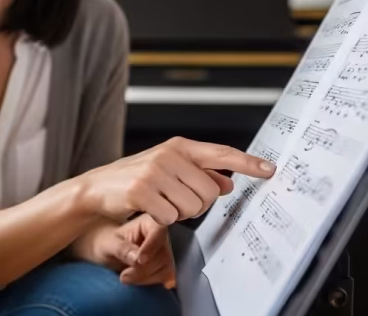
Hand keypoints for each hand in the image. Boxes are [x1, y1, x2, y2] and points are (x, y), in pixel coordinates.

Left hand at [70, 215, 176, 287]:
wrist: (108, 251)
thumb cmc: (106, 242)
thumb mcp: (109, 244)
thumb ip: (122, 249)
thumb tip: (138, 259)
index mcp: (148, 221)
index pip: (158, 231)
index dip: (151, 246)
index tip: (140, 261)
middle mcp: (161, 233)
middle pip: (162, 254)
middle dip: (143, 269)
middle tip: (123, 276)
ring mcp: (165, 249)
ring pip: (165, 268)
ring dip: (145, 277)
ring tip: (125, 276)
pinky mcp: (166, 263)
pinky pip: (165, 275)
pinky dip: (149, 281)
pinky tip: (136, 279)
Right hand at [75, 137, 275, 224]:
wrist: (97, 188)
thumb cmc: (136, 179)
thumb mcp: (168, 171)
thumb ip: (198, 175)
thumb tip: (227, 184)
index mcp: (179, 147)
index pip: (221, 153)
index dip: (247, 163)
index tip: (270, 170)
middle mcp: (169, 155)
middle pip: (210, 192)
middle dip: (198, 205)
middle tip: (177, 201)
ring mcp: (155, 172)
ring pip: (192, 207)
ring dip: (179, 213)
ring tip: (161, 203)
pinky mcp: (141, 191)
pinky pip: (170, 217)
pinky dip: (162, 220)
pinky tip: (149, 209)